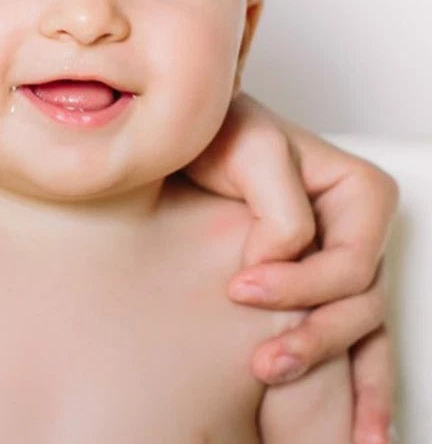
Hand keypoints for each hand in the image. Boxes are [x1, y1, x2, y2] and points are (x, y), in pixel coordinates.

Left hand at [185, 92, 398, 443]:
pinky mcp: (318, 289)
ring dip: (327, 371)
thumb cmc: (219, 133)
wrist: (188, 143)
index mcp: (359, 193)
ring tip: (276, 387)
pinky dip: (358, 390)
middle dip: (314, 339)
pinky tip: (359, 433)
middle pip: (358, 306)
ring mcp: (342, 264)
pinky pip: (354, 346)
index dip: (304, 286)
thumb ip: (278, 203)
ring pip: (358, 334)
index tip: (242, 288)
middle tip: (261, 362)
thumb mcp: (249, 146)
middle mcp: (359, 233)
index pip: (351, 263)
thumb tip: (285, 259)